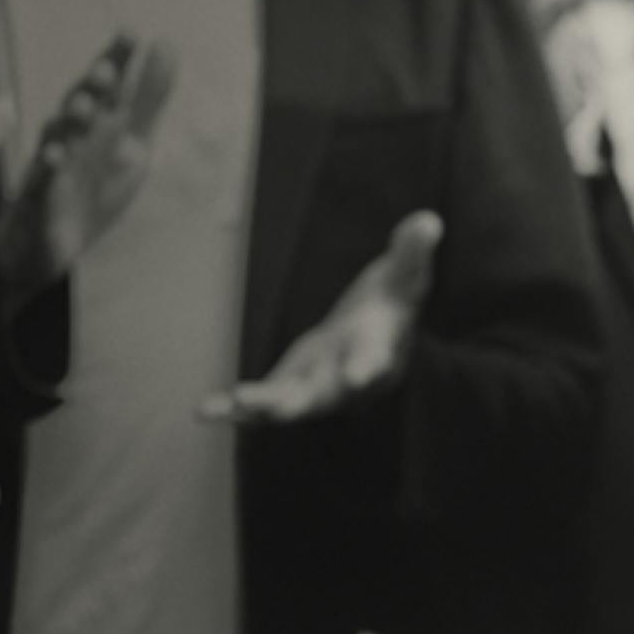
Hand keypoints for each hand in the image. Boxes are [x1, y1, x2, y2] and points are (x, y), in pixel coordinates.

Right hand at [0, 34, 179, 297]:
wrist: (51, 240)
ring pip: (58, 135)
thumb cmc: (93, 181)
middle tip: (106, 73)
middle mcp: (74, 135)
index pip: (108, 84)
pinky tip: (57, 158)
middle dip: (91, 88)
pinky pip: (40, 180)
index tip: (130, 33)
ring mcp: (53, 164)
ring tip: (84, 109)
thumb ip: (149, 97)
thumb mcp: (131, 140)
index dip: (116, 59)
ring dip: (70, 121)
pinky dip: (47, 169)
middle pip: (81, 103)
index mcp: (101, 122)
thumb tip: (167, 43)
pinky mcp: (39, 196)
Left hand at [206, 212, 441, 423]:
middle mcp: (345, 380)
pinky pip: (262, 405)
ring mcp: (315, 389)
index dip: (367, 367)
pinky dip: (235, 410)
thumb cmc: (392, 302)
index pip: (374, 360)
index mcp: (377, 350)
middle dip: (302, 402)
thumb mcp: (404, 273)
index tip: (358, 377)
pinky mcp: (289, 388)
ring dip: (263, 407)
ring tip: (235, 403)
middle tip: (279, 408)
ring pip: (290, 405)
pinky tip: (204, 411)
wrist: (376, 337)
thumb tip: (428, 222)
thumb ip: (412, 252)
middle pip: (325, 396)